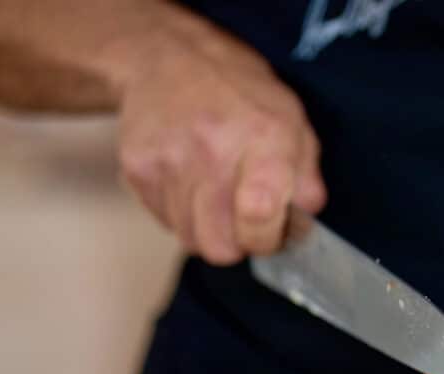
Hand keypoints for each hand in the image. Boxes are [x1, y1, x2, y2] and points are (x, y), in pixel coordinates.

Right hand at [118, 27, 324, 263]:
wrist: (169, 57)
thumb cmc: (240, 93)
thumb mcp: (292, 121)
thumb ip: (306, 178)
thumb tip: (303, 224)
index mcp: (265, 137)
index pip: (259, 217)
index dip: (267, 239)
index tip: (270, 232)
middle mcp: (214, 149)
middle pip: (219, 246)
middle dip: (236, 244)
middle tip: (242, 221)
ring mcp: (170, 160)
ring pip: (190, 240)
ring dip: (207, 229)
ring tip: (216, 194)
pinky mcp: (138, 169)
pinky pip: (164, 221)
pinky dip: (181, 213)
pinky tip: (190, 182)